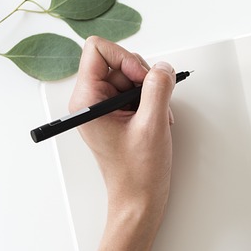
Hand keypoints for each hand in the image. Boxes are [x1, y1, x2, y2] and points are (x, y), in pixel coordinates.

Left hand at [70, 36, 176, 250]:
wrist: (140, 201)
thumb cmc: (138, 172)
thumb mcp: (152, 125)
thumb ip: (158, 88)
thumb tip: (163, 67)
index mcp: (86, 100)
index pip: (98, 50)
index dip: (125, 57)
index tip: (142, 78)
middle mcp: (91, 100)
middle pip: (119, 61)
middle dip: (143, 77)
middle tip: (154, 101)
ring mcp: (105, 108)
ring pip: (132, 76)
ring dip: (151, 92)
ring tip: (157, 117)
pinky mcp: (118, 115)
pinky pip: (137, 92)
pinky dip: (153, 102)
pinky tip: (157, 122)